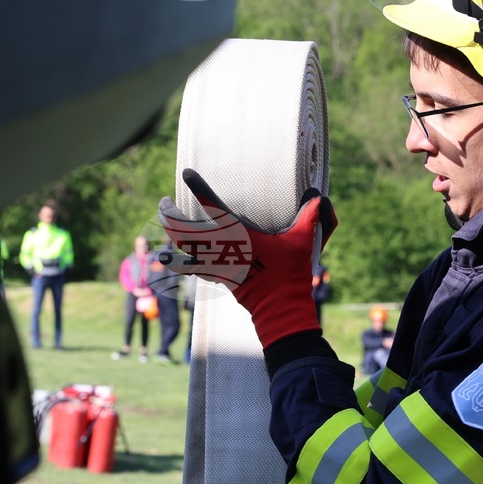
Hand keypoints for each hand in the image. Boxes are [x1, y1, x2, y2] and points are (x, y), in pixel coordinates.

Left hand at [158, 169, 336, 348]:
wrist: (280, 309)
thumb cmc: (291, 274)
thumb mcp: (303, 241)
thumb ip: (311, 216)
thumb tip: (318, 196)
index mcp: (238, 234)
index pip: (211, 205)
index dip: (197, 187)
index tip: (187, 173)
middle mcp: (221, 247)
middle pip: (182, 229)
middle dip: (168, 214)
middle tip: (165, 201)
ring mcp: (215, 264)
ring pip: (180, 248)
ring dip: (168, 235)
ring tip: (164, 223)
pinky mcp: (216, 277)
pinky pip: (189, 266)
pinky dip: (178, 258)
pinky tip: (170, 255)